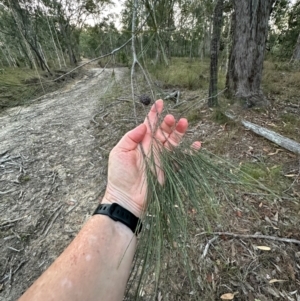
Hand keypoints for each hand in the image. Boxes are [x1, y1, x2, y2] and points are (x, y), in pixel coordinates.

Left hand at [102, 99, 200, 217]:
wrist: (127, 198)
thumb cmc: (120, 175)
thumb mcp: (119, 152)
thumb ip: (131, 137)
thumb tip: (144, 125)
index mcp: (140, 143)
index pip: (149, 125)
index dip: (154, 114)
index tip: (160, 103)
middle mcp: (153, 149)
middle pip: (164, 131)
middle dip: (168, 122)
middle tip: (172, 118)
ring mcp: (162, 159)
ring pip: (174, 141)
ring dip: (179, 132)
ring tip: (184, 123)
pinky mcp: (169, 169)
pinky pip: (182, 159)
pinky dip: (190, 152)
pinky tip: (196, 144)